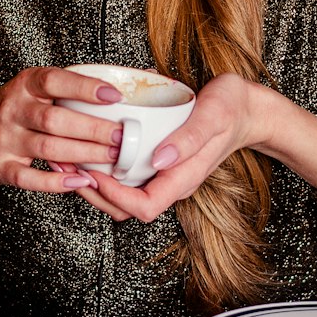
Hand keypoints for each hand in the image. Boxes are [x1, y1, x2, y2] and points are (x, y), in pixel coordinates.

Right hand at [0, 66, 124, 234]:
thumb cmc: (12, 112)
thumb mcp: (30, 90)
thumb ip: (64, 88)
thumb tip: (117, 90)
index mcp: (23, 85)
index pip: (54, 80)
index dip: (85, 87)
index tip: (114, 96)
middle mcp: (11, 110)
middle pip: (56, 120)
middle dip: (94, 129)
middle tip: (122, 136)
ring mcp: (4, 139)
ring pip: (48, 148)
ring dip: (84, 155)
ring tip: (111, 157)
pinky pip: (30, 178)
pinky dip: (57, 183)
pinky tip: (80, 181)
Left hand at [73, 74, 261, 222]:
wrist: (248, 108)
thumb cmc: (232, 109)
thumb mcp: (214, 116)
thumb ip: (188, 139)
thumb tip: (159, 159)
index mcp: (184, 178)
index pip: (144, 207)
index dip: (114, 197)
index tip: (94, 173)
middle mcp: (172, 182)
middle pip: (126, 208)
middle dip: (94, 193)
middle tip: (68, 166)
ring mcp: (166, 174)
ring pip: (124, 195)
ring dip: (95, 182)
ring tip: (70, 157)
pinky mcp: (161, 161)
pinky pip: (128, 175)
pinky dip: (106, 166)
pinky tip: (91, 145)